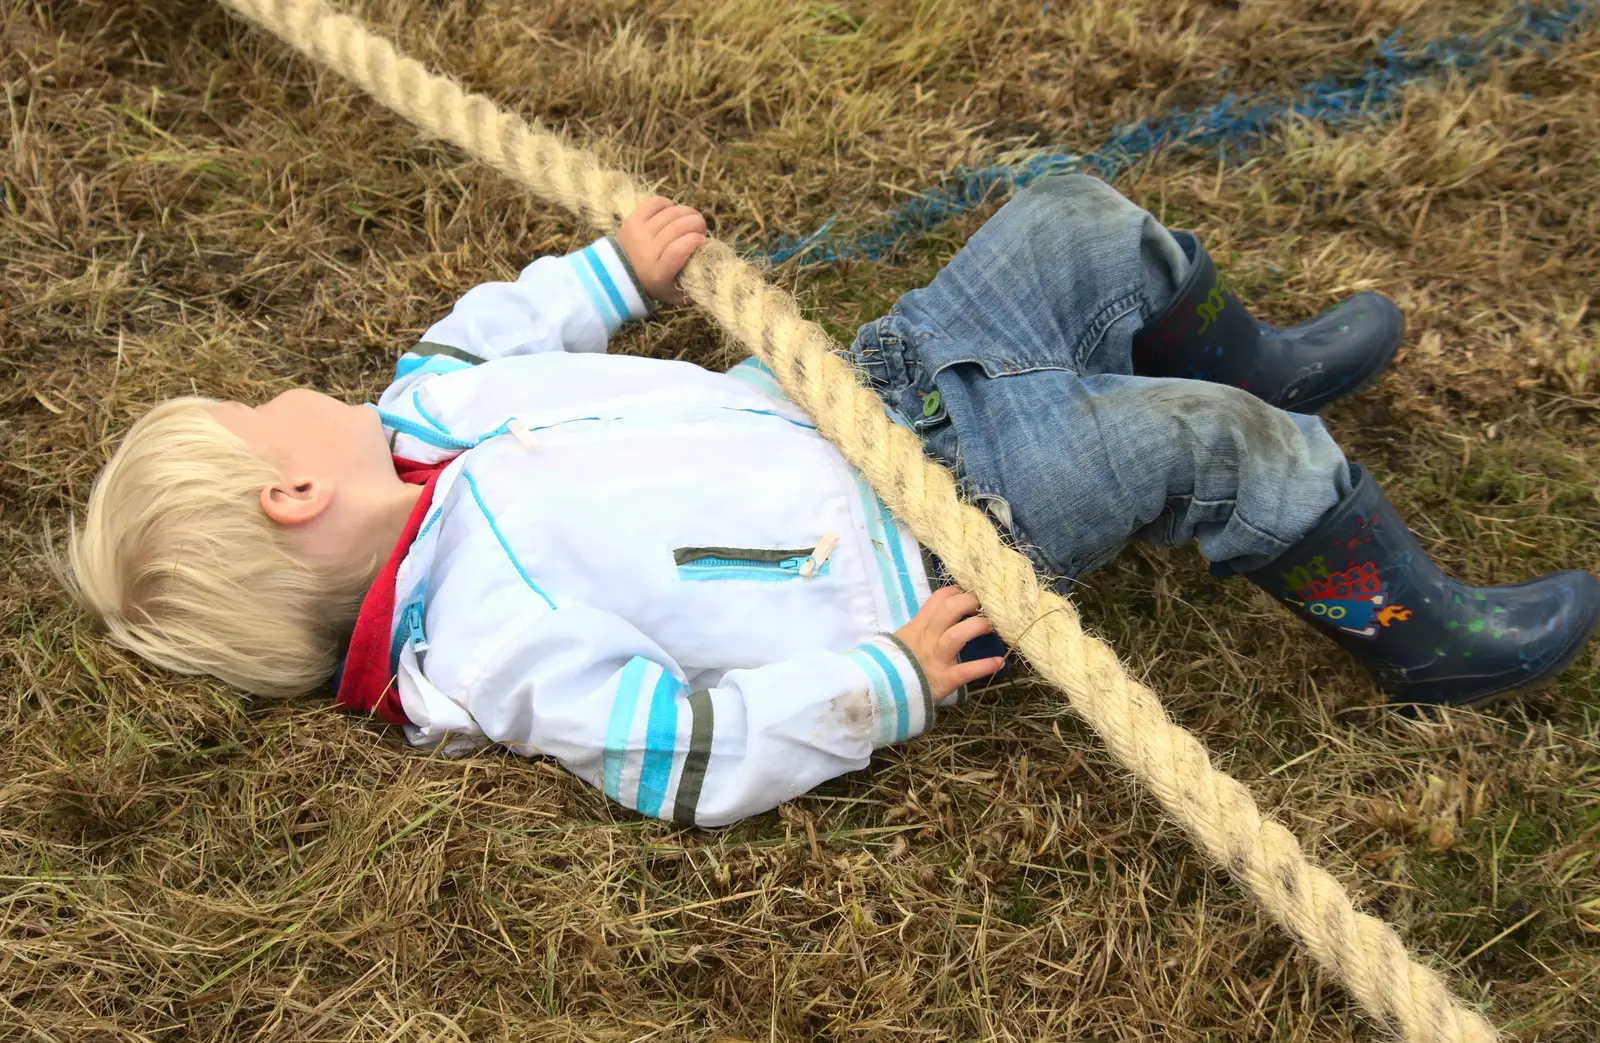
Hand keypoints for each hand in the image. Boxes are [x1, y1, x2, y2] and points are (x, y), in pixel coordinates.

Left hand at [616, 195, 707, 304]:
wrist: (621, 275)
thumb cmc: (655, 284)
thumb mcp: (676, 294)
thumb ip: (695, 287)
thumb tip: (714, 271)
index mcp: (659, 274)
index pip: (677, 251)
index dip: (694, 241)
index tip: (702, 240)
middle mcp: (646, 253)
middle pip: (676, 228)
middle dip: (696, 223)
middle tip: (701, 228)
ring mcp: (637, 234)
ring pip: (669, 214)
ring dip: (687, 212)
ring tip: (691, 219)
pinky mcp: (632, 220)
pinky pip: (655, 203)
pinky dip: (668, 204)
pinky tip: (673, 211)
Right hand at [894, 586, 1005, 703]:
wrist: (882, 691)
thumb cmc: (895, 664)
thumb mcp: (903, 640)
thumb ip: (921, 628)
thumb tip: (942, 616)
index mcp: (918, 626)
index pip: (939, 599)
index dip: (957, 592)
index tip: (968, 594)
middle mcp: (928, 638)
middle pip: (950, 610)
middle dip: (970, 602)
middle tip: (984, 606)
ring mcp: (936, 658)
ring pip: (957, 635)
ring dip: (977, 627)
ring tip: (990, 627)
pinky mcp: (944, 680)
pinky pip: (966, 671)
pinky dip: (984, 666)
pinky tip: (999, 662)